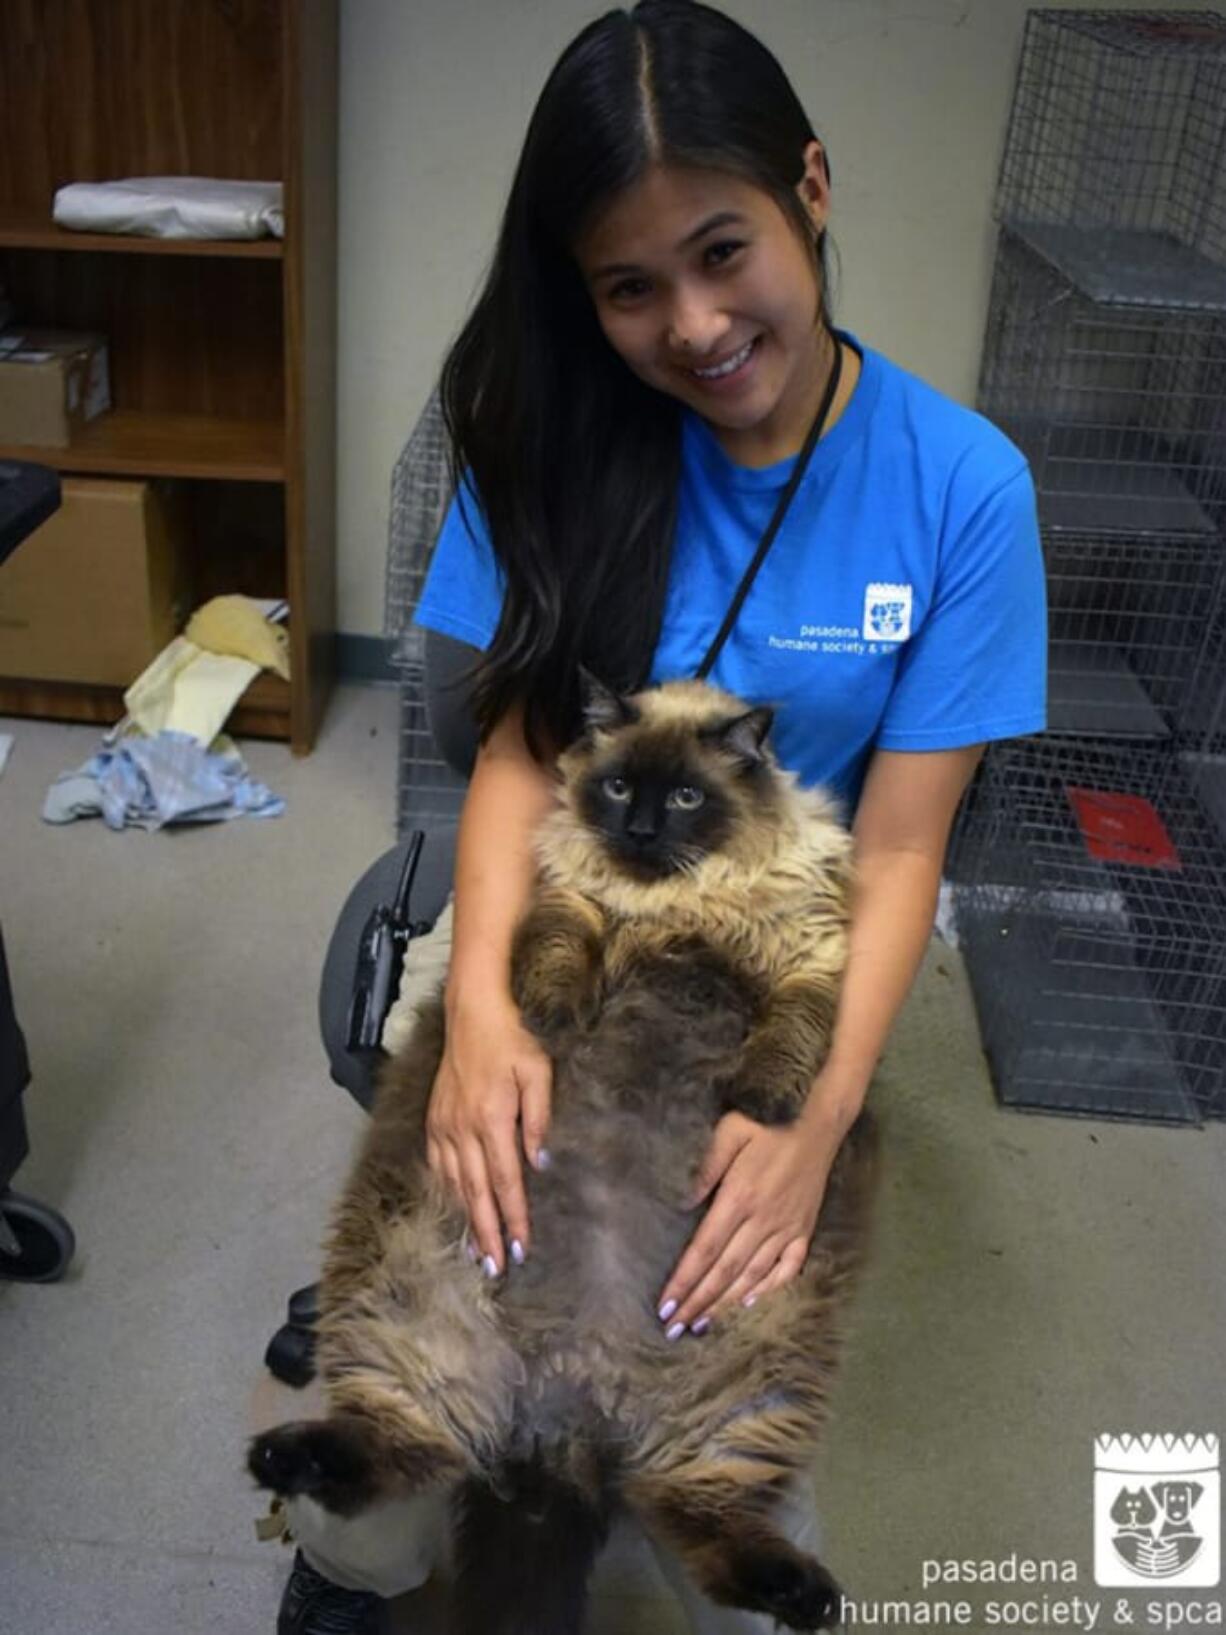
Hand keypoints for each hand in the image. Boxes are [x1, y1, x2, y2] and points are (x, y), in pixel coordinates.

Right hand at [425, 990, 552, 1276]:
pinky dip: (446, 1193)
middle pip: (476, 1193)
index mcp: (492, 1119)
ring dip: (465, 1220)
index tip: (522, 1248)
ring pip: (455, 1185)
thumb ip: (539, 1118)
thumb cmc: (512, 1041)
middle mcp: (463, 1129)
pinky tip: (453, 1209)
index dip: (514, 1217)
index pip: (506, 1181)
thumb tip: (540, 1162)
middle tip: (497, 1268)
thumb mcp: (538, 1072)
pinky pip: (438, 1166)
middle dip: (487, 1233)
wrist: (472, 1014)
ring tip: (476, 1252)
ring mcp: (444, 1126)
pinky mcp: (433, 1120)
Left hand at [655, 1103, 842, 1337]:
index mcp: (739, 1198)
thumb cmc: (768, 1126)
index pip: (706, 1249)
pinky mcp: (804, 1231)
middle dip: (698, 1302)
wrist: (818, 1128)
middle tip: (675, 1328)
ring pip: (752, 1275)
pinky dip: (768, 1288)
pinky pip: (786, 1268)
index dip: (685, 1280)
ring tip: (702, 1324)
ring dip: (725, 1303)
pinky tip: (749, 1302)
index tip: (666, 1305)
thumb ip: (706, 1166)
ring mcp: (786, 1229)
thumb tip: (684, 1203)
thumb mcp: (731, 1131)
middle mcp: (762, 1221)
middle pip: (724, 1271)